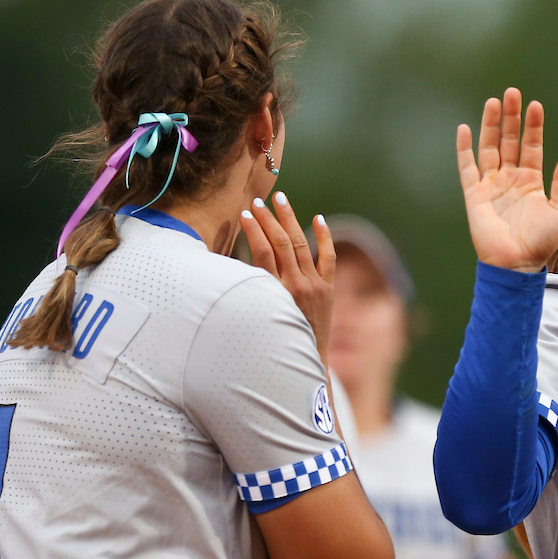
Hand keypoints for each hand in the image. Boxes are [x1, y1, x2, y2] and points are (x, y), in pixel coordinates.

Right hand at [240, 192, 335, 354]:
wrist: (304, 358)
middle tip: (258, 201)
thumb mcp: (257, 314)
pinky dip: (325, 236)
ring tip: (280, 200)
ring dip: (290, 219)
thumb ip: (248, 289)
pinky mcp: (328, 288)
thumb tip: (228, 268)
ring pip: (302, 244)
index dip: (252, 230)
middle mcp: (296, 286)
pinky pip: (328, 257)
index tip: (243, 214)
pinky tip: (317, 218)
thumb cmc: (273, 338)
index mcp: (274, 293)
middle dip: (268, 219)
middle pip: (281, 243)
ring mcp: (315, 286)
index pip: (261, 252)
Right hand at [457, 88, 557, 271]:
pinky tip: (464, 129)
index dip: (533, 126)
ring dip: (491, 125)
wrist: (518, 264)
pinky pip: (467, 168)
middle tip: (513, 93)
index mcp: (531, 181)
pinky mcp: (474, 194)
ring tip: (494, 102)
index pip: (531, 146)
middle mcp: (510, 179)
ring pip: (489, 148)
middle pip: (509, 141)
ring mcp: (491, 185)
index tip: (535, 106)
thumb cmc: (542, 242)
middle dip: (511, 118)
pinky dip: (464, 149)